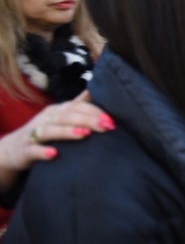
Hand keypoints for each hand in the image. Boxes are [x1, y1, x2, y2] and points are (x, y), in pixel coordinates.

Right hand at [0, 90, 114, 190]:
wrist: (13, 149)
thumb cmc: (45, 131)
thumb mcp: (61, 117)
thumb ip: (78, 105)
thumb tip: (95, 90)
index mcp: (57, 111)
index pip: (77, 106)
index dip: (95, 112)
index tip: (112, 119)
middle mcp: (45, 119)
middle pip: (67, 116)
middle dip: (88, 120)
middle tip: (106, 126)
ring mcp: (33, 134)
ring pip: (50, 130)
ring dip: (67, 132)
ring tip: (84, 134)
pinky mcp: (25, 150)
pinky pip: (33, 150)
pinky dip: (43, 152)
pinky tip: (54, 154)